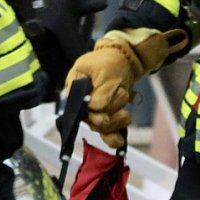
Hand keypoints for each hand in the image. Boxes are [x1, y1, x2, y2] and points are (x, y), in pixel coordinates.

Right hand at [65, 27, 187, 147]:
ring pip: (100, 126)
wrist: (125, 59)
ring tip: (125, 114)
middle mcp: (81, 101)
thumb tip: (97, 110)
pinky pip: (105, 131)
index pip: (78, 107)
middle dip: (109, 112)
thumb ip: (101, 93)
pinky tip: (119, 140)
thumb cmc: (112, 61)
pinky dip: (113, 136)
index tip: (102, 108)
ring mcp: (93, 109)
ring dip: (116, 121)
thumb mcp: (106, 72)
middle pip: (91, 119)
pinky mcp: (104, 114)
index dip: (92, 110)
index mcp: (74, 86)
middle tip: (121, 98)